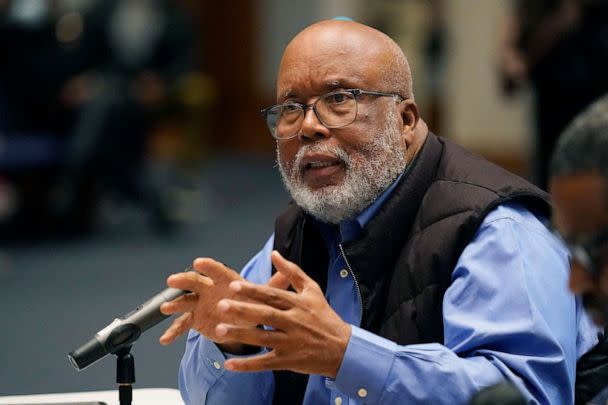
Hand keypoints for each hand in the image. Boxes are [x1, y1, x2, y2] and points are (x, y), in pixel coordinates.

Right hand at [159, 257, 290, 351]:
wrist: (242, 322)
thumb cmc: (252, 303)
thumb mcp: (263, 296)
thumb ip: (273, 286)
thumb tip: (287, 275)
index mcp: (226, 281)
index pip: (216, 270)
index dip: (208, 266)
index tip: (198, 262)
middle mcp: (210, 289)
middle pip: (194, 281)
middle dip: (183, 280)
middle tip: (173, 280)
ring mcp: (200, 303)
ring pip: (184, 301)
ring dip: (174, 303)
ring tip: (165, 308)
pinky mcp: (195, 319)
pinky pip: (182, 324)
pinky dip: (173, 331)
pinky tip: (165, 340)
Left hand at [215, 251, 351, 377]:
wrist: (343, 348)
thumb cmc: (325, 316)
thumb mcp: (312, 290)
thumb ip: (292, 271)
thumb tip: (274, 253)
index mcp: (297, 303)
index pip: (272, 295)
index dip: (253, 290)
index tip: (234, 285)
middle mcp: (294, 322)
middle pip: (266, 315)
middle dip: (243, 310)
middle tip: (221, 305)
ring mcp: (291, 342)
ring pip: (263, 338)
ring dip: (241, 335)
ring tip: (220, 330)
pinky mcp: (288, 360)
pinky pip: (265, 363)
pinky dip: (247, 365)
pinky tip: (229, 365)